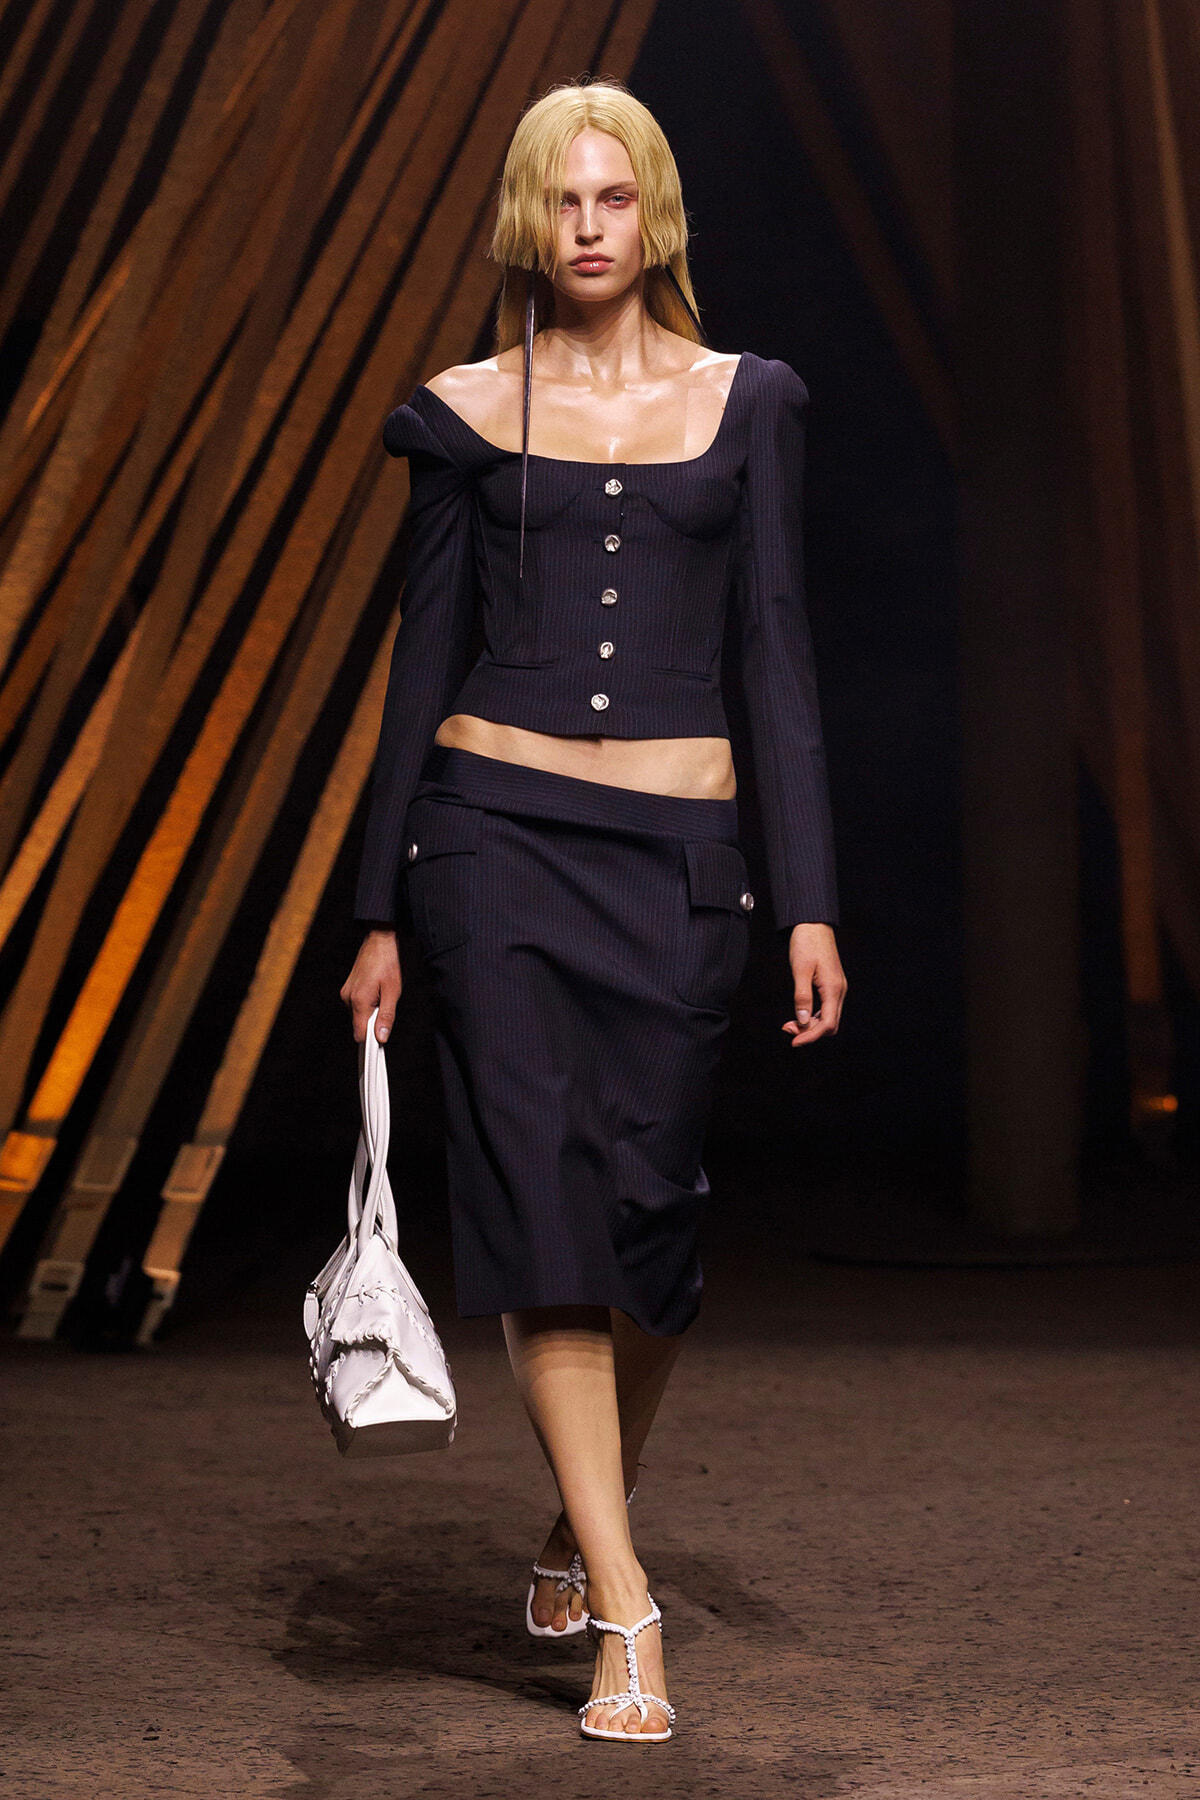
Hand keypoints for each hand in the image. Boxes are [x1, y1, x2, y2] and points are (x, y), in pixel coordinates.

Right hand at [339, 928, 400, 1043]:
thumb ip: (386, 1016)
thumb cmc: (387, 963)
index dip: (371, 1041)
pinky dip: (366, 1004)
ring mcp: (346, 993)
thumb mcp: (393, 991)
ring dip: (370, 1012)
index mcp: (359, 1001)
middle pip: (359, 1025)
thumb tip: (382, 1037)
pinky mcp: (347, 988)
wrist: (379, 941)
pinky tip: (376, 991)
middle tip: (387, 1007)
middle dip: (372, 1024)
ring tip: (382, 994)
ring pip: (358, 1015)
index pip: (360, 1034)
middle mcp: (348, 998)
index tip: (380, 1044)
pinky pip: (356, 1005)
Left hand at [782, 923, 845, 1047]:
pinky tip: (800, 1014)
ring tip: (790, 1023)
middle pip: (830, 1024)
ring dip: (811, 1025)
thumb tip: (803, 1021)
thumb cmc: (807, 943)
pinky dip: (814, 1015)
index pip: (828, 1024)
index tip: (794, 1042)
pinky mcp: (832, 984)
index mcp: (833, 988)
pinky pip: (826, 1008)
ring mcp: (837, 987)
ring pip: (829, 1017)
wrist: (813, 924)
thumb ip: (802, 997)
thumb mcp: (800, 970)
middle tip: (787, 1029)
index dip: (811, 1036)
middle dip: (810, 1032)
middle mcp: (839, 990)